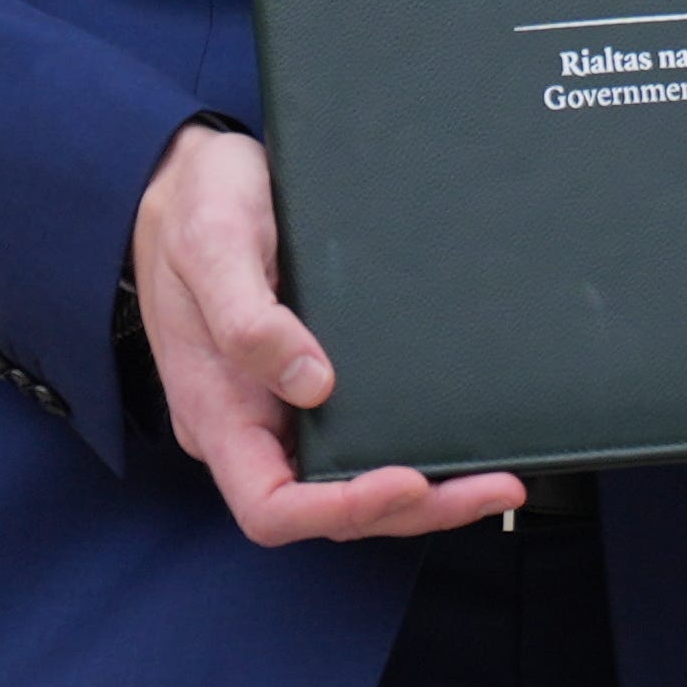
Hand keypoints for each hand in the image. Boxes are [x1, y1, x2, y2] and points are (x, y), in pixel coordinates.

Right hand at [134, 119, 530, 544]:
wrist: (191, 176)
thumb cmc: (196, 207)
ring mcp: (278, 409)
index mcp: (216, 412)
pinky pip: (357, 438)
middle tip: (492, 486)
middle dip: (411, 508)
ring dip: (423, 493)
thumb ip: (248, 320)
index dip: (341, 510)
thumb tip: (312, 384)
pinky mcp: (307, 384)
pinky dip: (410, 450)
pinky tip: (459, 441)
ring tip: (495, 479)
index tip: (406, 481)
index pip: (271, 507)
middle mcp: (249, 425)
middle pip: (327, 508)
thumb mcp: (213, 246)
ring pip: (349, 482)